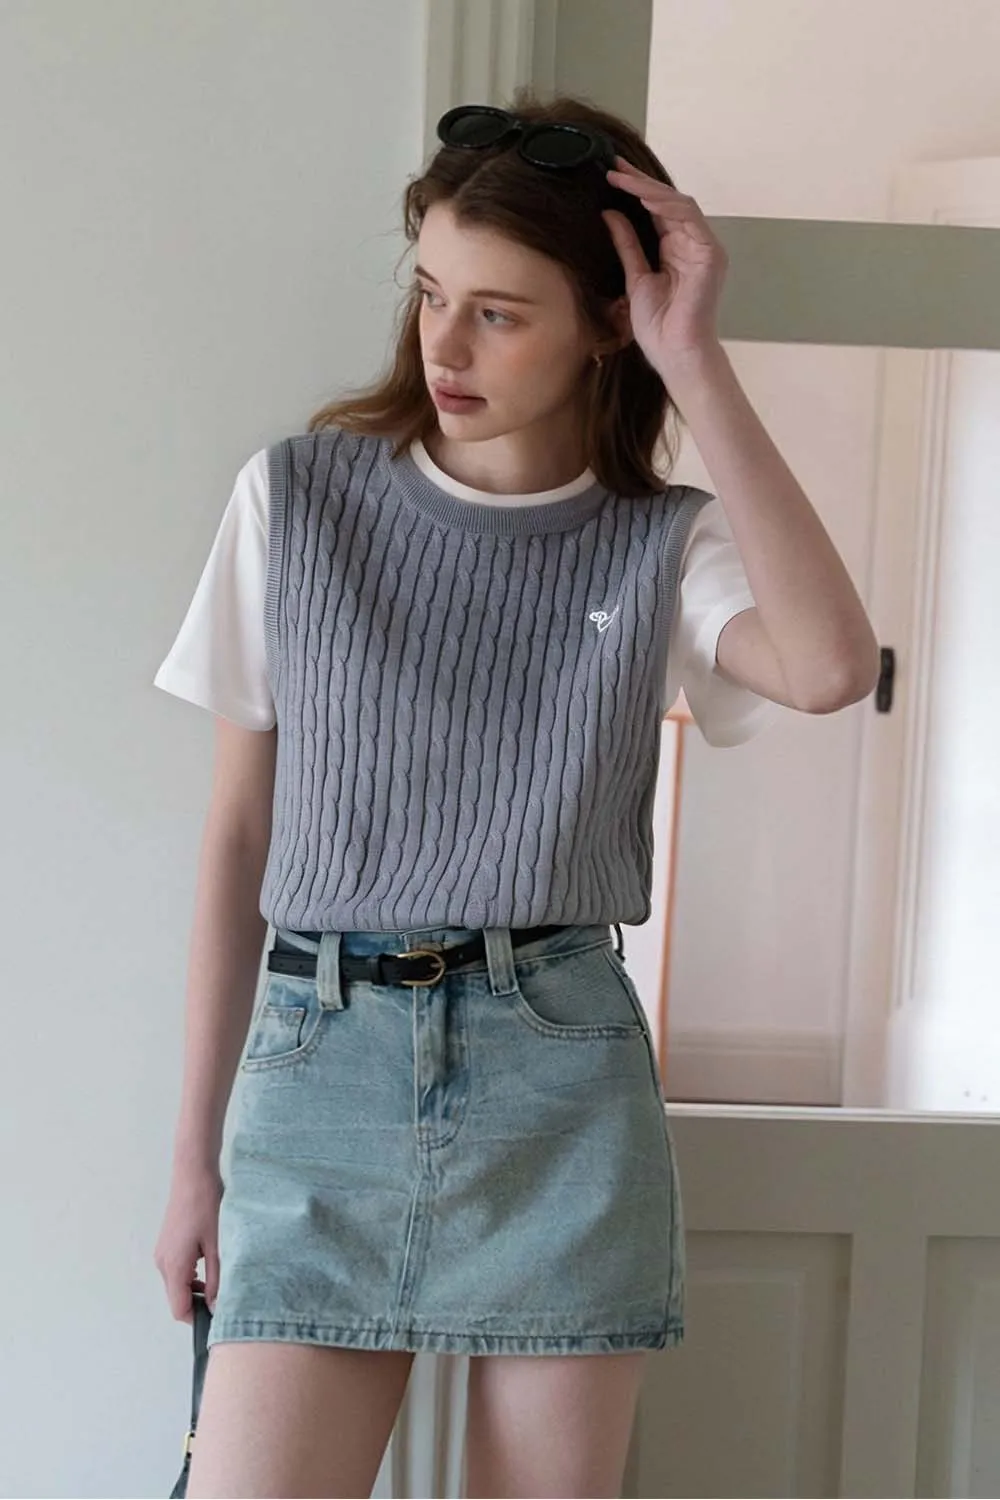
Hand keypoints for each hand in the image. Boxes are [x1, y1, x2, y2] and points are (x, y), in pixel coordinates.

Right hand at [153, 1161, 223, 1322]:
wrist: (193, 1174)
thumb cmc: (206, 1205)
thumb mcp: (217, 1245)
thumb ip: (217, 1279)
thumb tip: (217, 1306)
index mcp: (173, 1267)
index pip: (179, 1309)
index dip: (198, 1318)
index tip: (218, 1318)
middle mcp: (162, 1263)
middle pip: (178, 1297)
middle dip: (200, 1301)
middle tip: (226, 1295)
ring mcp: (163, 1253)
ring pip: (179, 1283)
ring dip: (198, 1286)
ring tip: (222, 1274)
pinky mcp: (167, 1244)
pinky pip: (178, 1269)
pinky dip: (193, 1272)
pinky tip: (211, 1259)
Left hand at [602, 156, 728, 371]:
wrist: (675, 353)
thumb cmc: (659, 327)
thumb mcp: (634, 278)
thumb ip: (627, 245)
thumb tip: (610, 214)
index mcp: (676, 250)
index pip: (657, 212)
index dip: (636, 191)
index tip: (611, 175)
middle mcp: (693, 244)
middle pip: (668, 202)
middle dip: (640, 181)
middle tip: (614, 165)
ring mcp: (704, 247)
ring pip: (678, 204)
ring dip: (648, 188)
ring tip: (621, 177)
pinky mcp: (709, 253)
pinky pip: (687, 218)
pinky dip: (664, 204)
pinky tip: (641, 195)